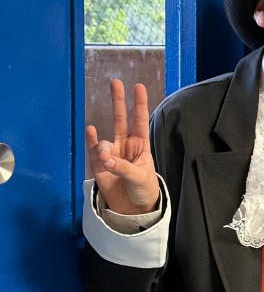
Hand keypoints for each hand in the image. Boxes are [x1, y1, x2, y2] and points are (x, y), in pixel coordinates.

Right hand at [85, 80, 159, 214]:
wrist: (133, 208)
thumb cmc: (143, 189)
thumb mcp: (140, 177)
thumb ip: (123, 167)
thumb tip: (105, 159)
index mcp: (140, 145)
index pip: (140, 120)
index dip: (139, 104)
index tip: (138, 87)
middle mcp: (125, 145)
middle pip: (120, 118)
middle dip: (118, 101)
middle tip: (115, 83)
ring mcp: (111, 153)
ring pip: (104, 141)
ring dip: (104, 149)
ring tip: (107, 161)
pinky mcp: (99, 165)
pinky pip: (93, 150)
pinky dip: (91, 142)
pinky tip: (91, 132)